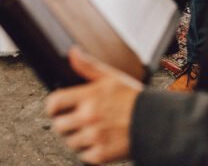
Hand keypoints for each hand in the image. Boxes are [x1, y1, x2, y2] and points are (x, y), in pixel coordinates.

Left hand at [46, 48, 141, 163]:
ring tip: (88, 131)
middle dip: (64, 123)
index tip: (56, 108)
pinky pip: (83, 156)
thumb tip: (72, 52)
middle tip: (73, 121)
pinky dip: (88, 152)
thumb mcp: (111, 76)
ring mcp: (94, 137)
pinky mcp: (101, 155)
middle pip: (59, 125)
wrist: (154, 122)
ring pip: (70, 142)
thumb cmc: (133, 99)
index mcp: (88, 96)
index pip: (55, 102)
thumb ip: (88, 66)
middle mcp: (88, 117)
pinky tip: (97, 142)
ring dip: (76, 138)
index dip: (52, 106)